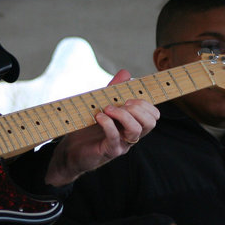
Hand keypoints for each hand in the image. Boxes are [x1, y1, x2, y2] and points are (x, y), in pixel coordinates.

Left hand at [45, 70, 158, 185]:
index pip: (153, 116)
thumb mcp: (101, 104)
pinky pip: (114, 136)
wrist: (71, 150)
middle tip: (121, 104)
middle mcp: (131, 136)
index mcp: (132, 125)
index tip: (128, 98)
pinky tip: (99, 117)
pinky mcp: (109, 151)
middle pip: (150, 123)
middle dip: (138, 108)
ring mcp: (122, 145)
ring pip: (136, 129)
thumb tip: (126, 73)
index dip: (145, 104)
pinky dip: (107, 123)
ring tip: (107, 109)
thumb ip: (114, 90)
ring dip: (123, 115)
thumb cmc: (87, 128)